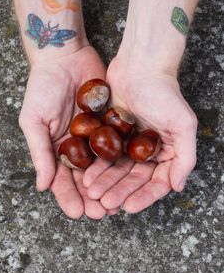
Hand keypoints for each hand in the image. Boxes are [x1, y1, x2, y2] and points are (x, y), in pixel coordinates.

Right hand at [19, 44, 114, 218]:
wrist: (66, 56)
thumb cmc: (43, 86)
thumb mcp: (34, 120)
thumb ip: (40, 152)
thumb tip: (42, 186)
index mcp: (55, 148)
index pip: (61, 179)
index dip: (69, 197)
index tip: (78, 212)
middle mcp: (76, 146)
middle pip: (85, 178)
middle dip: (92, 197)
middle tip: (102, 213)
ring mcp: (94, 135)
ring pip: (103, 166)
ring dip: (109, 185)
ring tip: (118, 201)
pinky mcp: (110, 123)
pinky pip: (117, 144)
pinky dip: (122, 160)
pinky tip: (130, 174)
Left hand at [83, 57, 197, 213]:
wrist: (139, 66)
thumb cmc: (163, 93)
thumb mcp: (183, 124)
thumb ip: (185, 156)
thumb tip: (178, 185)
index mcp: (167, 151)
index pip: (156, 182)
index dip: (143, 197)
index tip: (128, 207)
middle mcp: (149, 150)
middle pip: (133, 179)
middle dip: (119, 192)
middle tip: (105, 203)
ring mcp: (129, 142)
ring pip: (116, 170)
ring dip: (106, 182)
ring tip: (92, 192)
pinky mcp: (113, 133)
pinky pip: (103, 155)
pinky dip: (96, 166)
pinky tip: (86, 176)